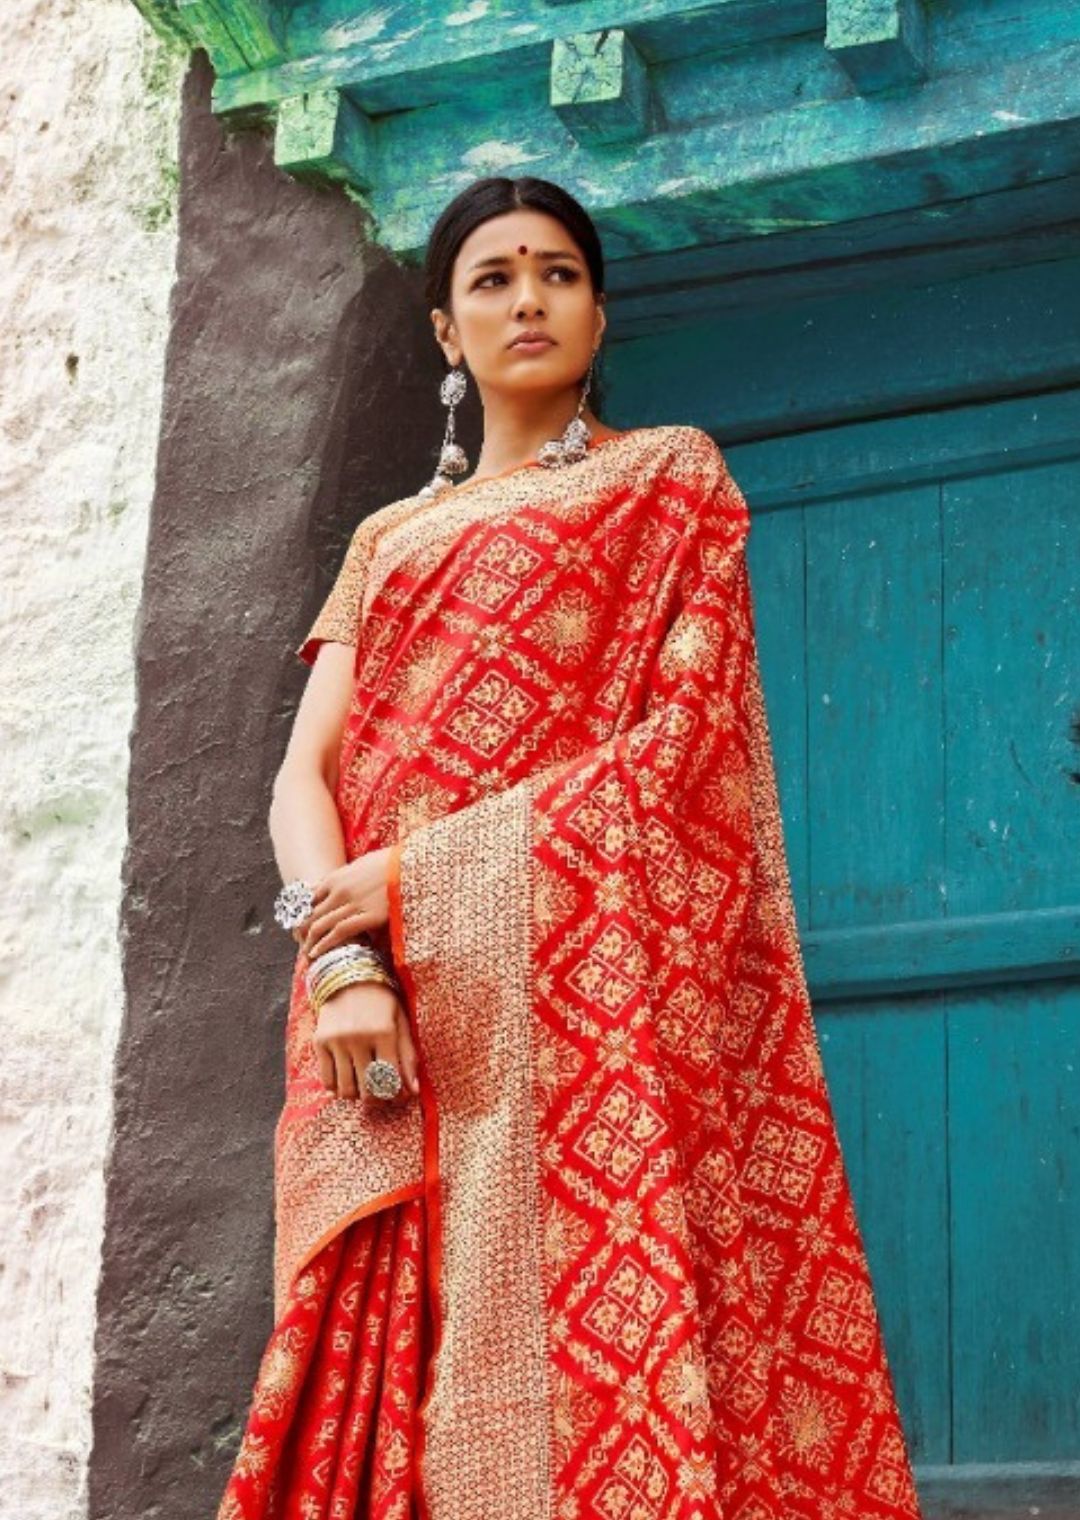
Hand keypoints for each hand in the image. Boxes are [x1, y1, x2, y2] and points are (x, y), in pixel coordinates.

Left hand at [293, 846, 392, 958]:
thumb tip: (338, 888)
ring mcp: (353, 903)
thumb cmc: (391, 863)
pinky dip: (325, 943)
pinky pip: (339, 932)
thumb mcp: (362, 864)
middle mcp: (340, 890)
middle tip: (299, 944)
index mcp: (336, 877)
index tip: (299, 926)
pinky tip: (317, 952)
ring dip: (310, 941)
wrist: (411, 865)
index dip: (302, 915)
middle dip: (302, 931)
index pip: (309, 900)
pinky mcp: (369, 916)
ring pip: (321, 925)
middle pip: (312, 914)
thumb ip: (347, 878)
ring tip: (306, 954)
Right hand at [314, 979, 419, 1099]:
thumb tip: (414, 1090)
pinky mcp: (320, 1042)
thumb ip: (408, 1056)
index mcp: (384, 1032)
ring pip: (346, 1089)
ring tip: (363, 1088)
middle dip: (377, 1099)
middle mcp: (359, 1038)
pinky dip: (337, 1089)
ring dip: (357, 1096)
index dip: (395, 1094)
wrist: (349, 977)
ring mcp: (337, 1041)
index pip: (390, 1079)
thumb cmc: (382, 1002)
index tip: (397, 1095)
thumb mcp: (400, 1022)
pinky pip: (327, 1080)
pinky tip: (346, 1081)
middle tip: (379, 1095)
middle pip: (368, 1089)